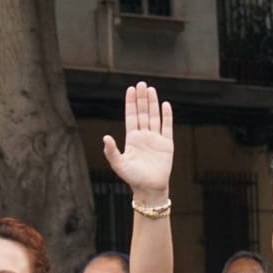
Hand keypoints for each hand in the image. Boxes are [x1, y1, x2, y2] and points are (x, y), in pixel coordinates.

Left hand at [101, 82, 174, 198]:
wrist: (149, 188)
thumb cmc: (132, 177)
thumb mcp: (118, 164)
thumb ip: (111, 151)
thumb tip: (106, 137)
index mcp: (132, 138)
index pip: (131, 116)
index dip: (131, 103)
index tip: (130, 89)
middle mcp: (144, 136)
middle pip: (143, 113)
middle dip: (141, 98)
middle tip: (141, 84)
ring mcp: (156, 139)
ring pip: (154, 116)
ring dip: (153, 103)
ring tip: (151, 89)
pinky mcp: (167, 144)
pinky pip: (167, 127)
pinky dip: (167, 116)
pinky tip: (165, 105)